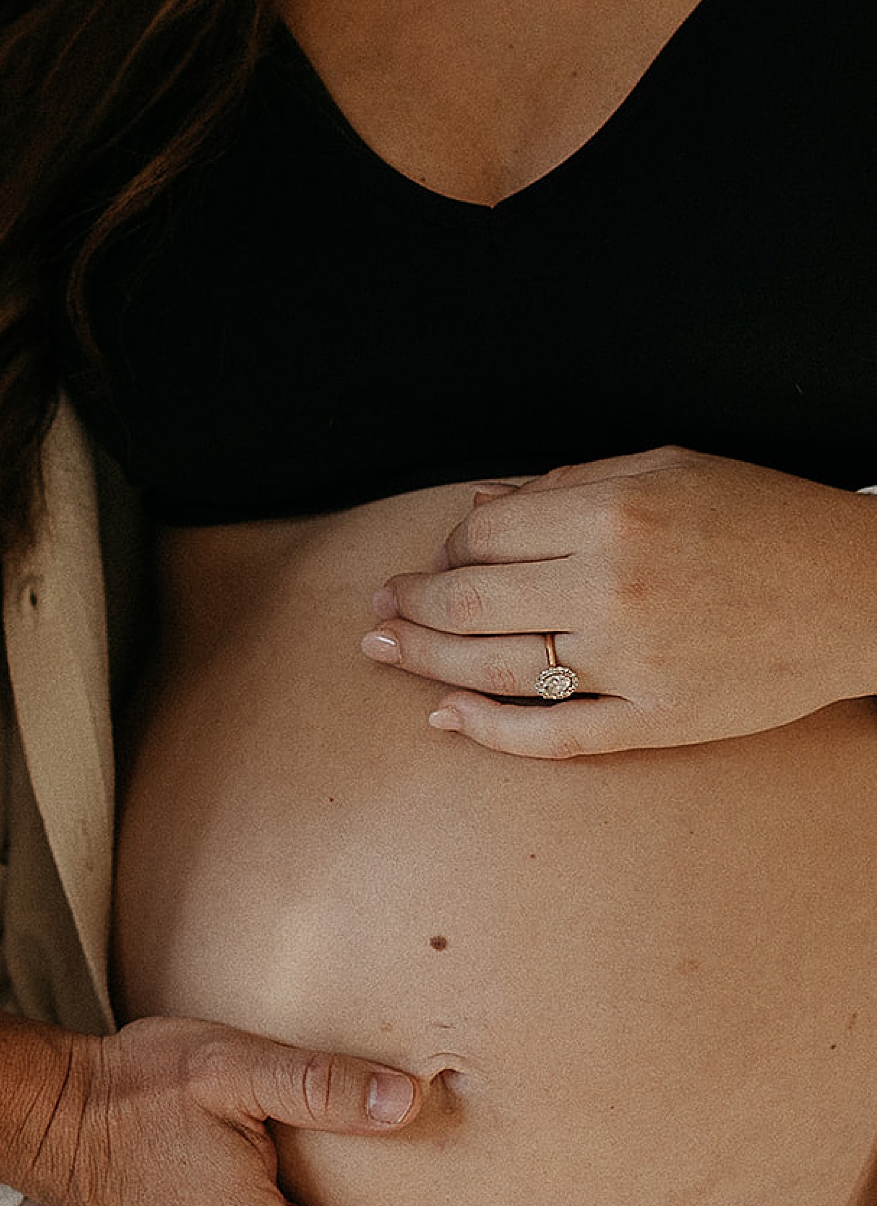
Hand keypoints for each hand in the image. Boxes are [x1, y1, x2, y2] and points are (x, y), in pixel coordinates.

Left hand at [361, 447, 876, 757]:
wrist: (859, 593)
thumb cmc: (765, 519)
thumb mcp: (669, 469)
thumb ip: (568, 484)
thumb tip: (479, 507)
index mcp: (614, 514)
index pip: (485, 534)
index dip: (446, 546)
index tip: (435, 556)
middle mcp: (613, 588)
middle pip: (470, 600)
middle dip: (408, 604)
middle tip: (377, 607)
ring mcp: (632, 663)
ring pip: (494, 670)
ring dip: (424, 662)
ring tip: (383, 652)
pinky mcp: (656, 721)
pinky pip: (552, 737)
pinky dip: (488, 733)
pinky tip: (445, 720)